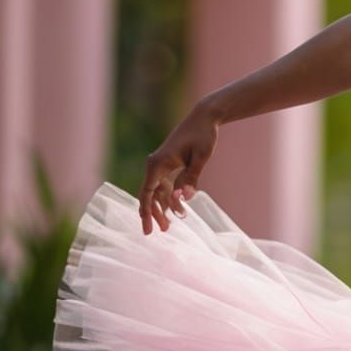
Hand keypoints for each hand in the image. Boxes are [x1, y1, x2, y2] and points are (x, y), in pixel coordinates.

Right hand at [140, 105, 219, 233]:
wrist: (203, 118)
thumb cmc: (203, 136)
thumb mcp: (201, 157)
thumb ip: (192, 178)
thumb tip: (185, 198)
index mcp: (158, 163)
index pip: (147, 193)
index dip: (146, 212)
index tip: (148, 229)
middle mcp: (155, 165)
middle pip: (149, 195)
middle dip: (154, 214)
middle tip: (161, 232)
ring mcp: (160, 165)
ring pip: (156, 192)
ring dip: (161, 208)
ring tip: (169, 226)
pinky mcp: (168, 165)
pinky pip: (163, 186)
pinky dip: (167, 198)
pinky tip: (173, 211)